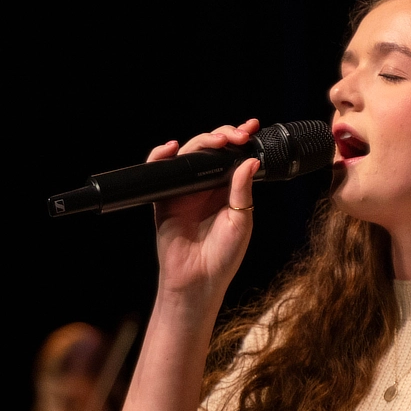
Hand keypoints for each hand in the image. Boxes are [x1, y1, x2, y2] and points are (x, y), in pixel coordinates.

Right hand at [150, 119, 261, 302]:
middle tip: (238, 135)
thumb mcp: (241, 222)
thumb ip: (242, 192)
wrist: (197, 282)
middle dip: (224, 136)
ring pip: (187, 155)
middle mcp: (206, 187)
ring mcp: (184, 191)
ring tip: (216, 141)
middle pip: (210, 150)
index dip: (240, 140)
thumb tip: (249, 162)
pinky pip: (159, 172)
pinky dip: (160, 157)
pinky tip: (171, 148)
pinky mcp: (164, 199)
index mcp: (228, 191)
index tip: (251, 128)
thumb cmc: (223, 257)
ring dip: (201, 142)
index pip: (233, 157)